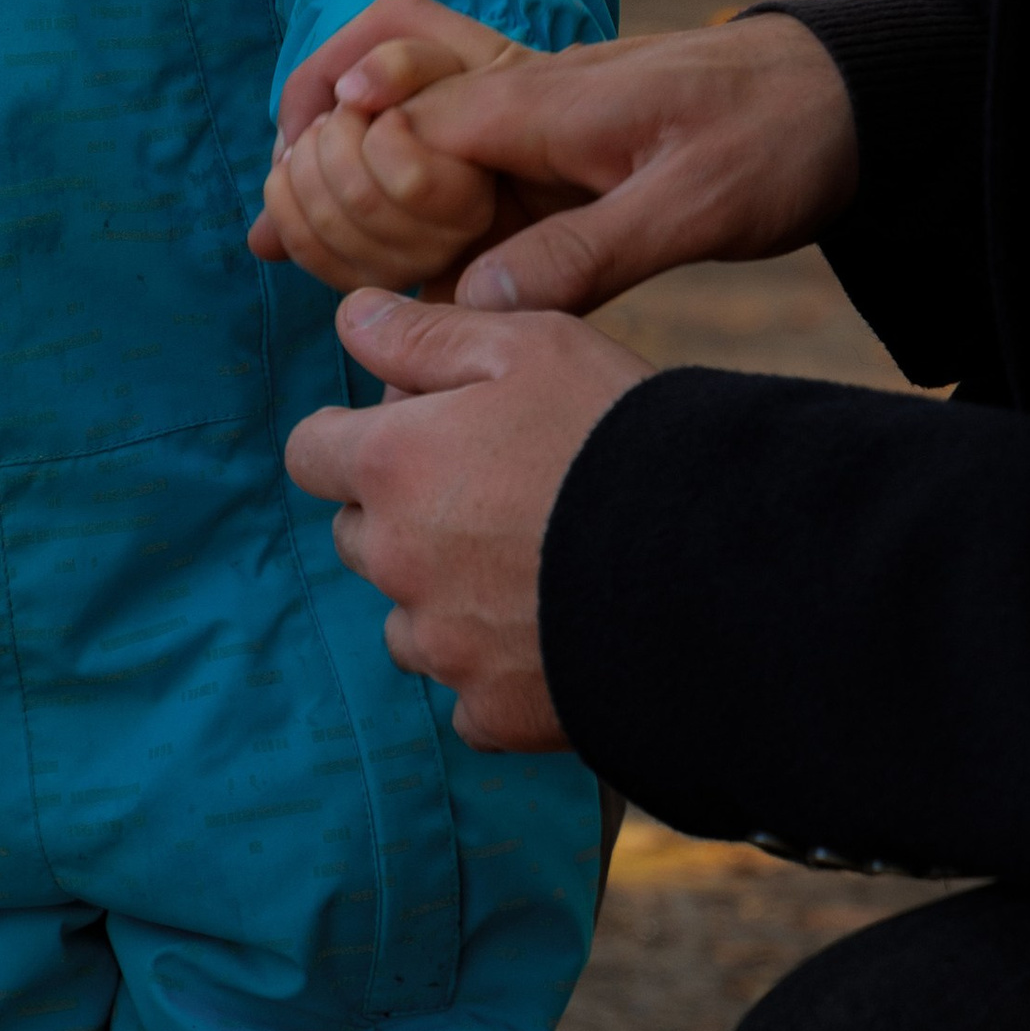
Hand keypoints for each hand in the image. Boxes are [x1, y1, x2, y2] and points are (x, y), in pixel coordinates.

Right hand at [260, 0, 857, 315]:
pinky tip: (364, 249)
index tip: (317, 242)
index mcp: (541, 97)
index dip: (353, 178)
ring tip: (281, 237)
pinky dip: (392, 182)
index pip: (404, 120)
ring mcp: (534, 115)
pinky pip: (449, 150)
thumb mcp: (695, 207)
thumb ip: (587, 250)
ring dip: (338, 156)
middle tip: (275, 229)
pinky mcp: (553, 146)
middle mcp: (521, 93)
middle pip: (376, 84)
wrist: (844, 96)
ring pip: (400, 110)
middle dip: (312, 143)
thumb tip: (477, 303)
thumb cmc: (777, 138)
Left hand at [285, 291, 649, 748]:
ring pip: (409, 620)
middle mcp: (398, 561)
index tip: (410, 435)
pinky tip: (552, 636)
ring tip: (531, 566)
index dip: (352, 438)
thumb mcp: (531, 344)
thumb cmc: (621, 436)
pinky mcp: (495, 712)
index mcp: (392, 466)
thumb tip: (349, 318)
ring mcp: (444, 646)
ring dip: (443, 597)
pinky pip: (465, 698)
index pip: (310, 452)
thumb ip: (425, 334)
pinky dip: (494, 672)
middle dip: (401, 514)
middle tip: (493, 493)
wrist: (719, 566)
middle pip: (358, 537)